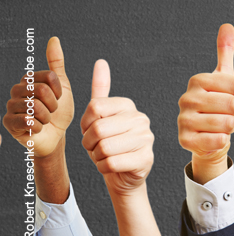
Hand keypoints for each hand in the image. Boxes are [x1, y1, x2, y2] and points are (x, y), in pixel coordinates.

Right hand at [3, 37, 73, 157]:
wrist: (56, 135)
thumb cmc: (59, 110)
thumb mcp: (62, 84)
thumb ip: (56, 62)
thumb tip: (54, 39)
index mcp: (28, 80)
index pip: (48, 77)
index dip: (59, 90)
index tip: (58, 98)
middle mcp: (16, 90)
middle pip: (41, 90)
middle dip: (53, 104)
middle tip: (51, 110)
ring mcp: (11, 106)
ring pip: (36, 106)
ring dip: (47, 116)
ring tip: (44, 119)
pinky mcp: (9, 123)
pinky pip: (28, 121)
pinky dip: (39, 126)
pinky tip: (37, 128)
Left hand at [81, 60, 154, 196]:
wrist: (123, 174)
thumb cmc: (108, 143)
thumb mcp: (101, 117)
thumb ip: (101, 90)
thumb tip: (101, 62)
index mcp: (128, 106)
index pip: (95, 107)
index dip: (85, 123)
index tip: (90, 130)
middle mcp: (141, 119)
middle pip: (98, 129)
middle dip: (89, 143)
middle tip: (95, 147)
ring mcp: (146, 139)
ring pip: (104, 148)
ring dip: (96, 156)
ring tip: (104, 156)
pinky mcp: (146, 159)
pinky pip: (111, 163)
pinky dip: (104, 168)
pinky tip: (112, 166)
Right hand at [177, 24, 233, 183]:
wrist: (206, 137)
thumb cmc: (218, 104)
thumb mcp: (223, 77)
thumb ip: (225, 52)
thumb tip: (227, 25)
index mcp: (197, 80)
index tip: (229, 96)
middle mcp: (186, 98)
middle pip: (231, 104)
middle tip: (224, 114)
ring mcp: (183, 120)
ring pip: (227, 123)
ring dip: (230, 127)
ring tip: (220, 125)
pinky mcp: (185, 141)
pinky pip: (219, 140)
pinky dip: (223, 141)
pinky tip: (215, 138)